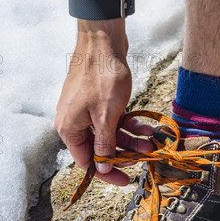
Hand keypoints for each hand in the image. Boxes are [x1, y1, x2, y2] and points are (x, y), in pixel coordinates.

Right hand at [55, 20, 153, 185]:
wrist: (103, 40)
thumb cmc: (101, 76)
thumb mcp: (106, 116)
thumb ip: (104, 144)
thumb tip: (100, 168)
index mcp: (69, 129)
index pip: (87, 162)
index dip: (106, 173)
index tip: (126, 180)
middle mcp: (74, 123)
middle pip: (99, 149)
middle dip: (124, 153)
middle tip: (145, 155)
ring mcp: (85, 111)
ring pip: (109, 134)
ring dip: (129, 139)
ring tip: (150, 140)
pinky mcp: (96, 102)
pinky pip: (112, 121)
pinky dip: (127, 124)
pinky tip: (144, 125)